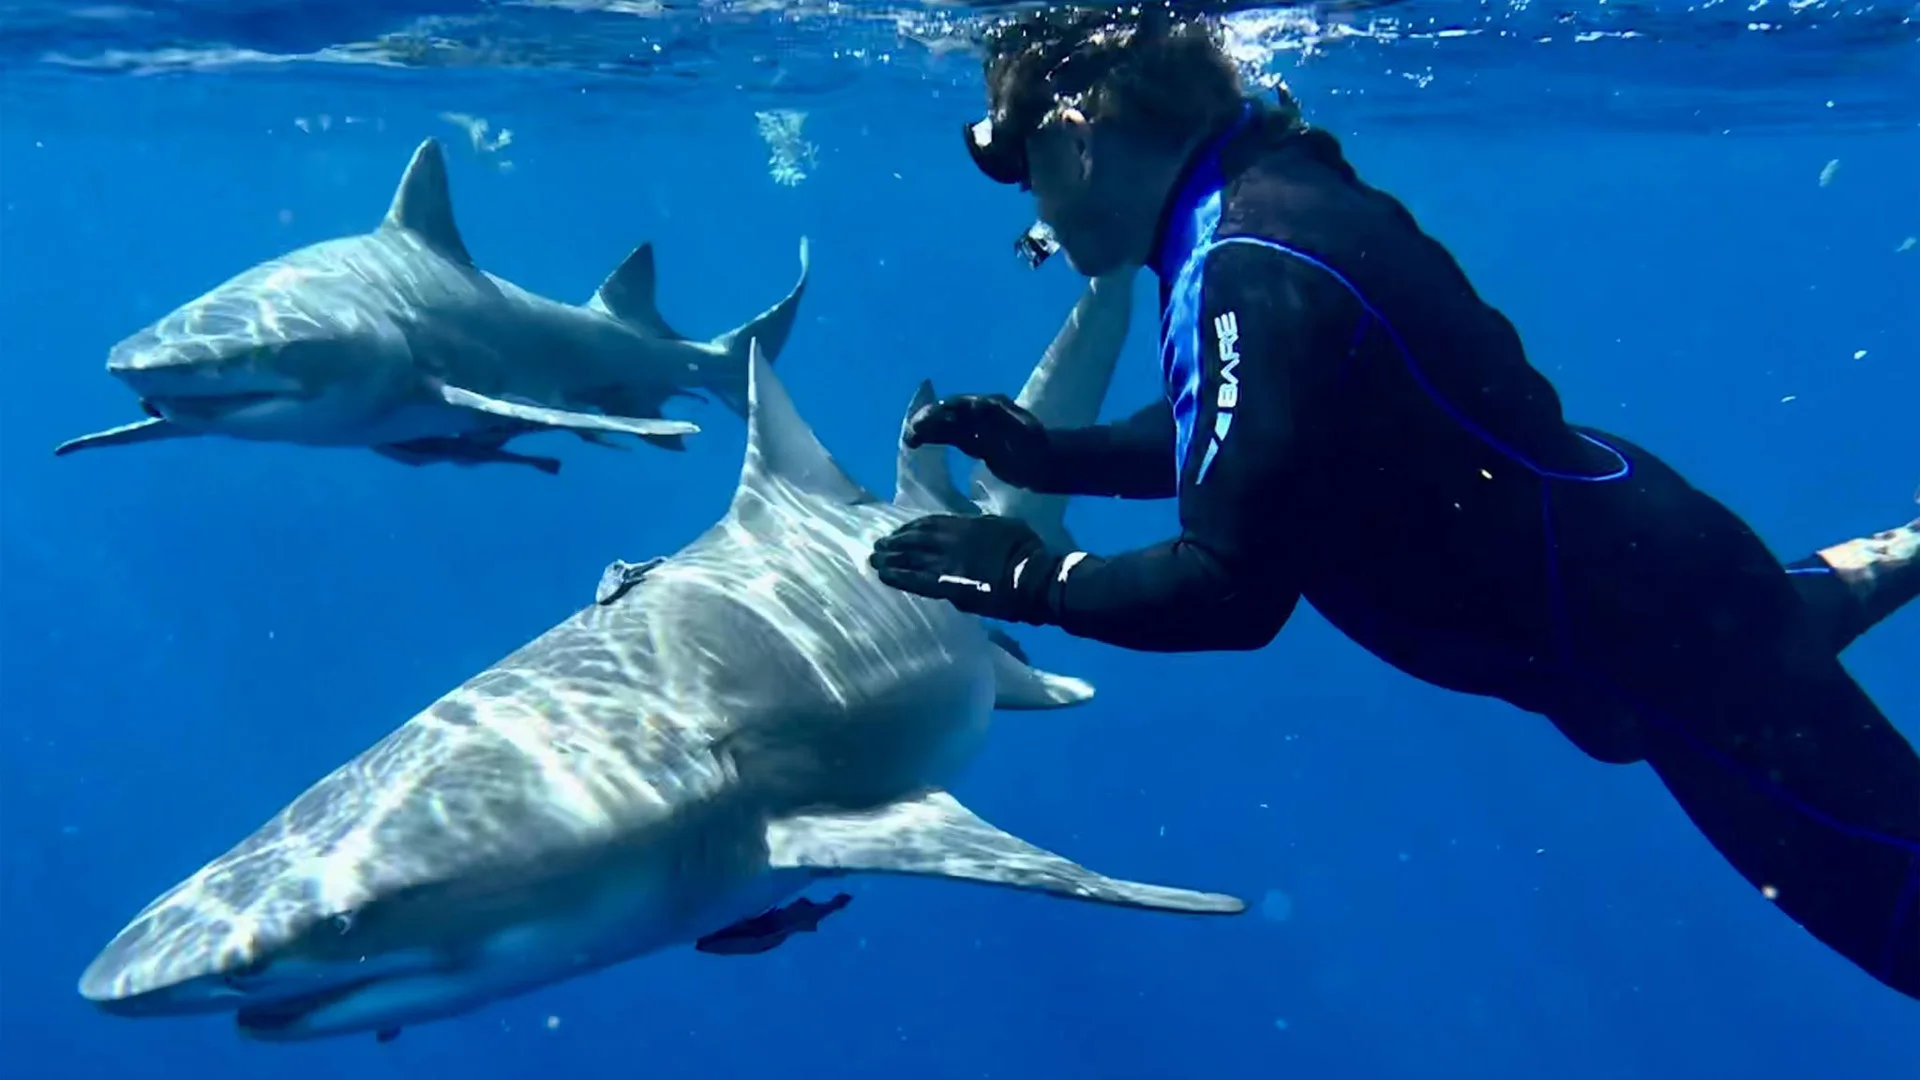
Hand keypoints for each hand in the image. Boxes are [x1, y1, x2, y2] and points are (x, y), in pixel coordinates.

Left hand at [869, 513, 1059, 623]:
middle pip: (915, 540)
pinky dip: (899, 578)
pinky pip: (917, 581)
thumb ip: (982, 527)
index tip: (898, 532)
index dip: (911, 528)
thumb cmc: (1027, 551)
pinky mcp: (947, 586)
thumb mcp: (1004, 525)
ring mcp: (947, 564)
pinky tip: (885, 576)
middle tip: (878, 545)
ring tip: (875, 560)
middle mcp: (951, 541)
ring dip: (891, 559)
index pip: (930, 524)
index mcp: (966, 525)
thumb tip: (970, 531)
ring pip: (911, 559)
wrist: (1033, 578)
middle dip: (895, 542)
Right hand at [903, 394, 1049, 489]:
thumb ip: (999, 419)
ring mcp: (978, 427)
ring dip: (928, 429)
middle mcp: (982, 413)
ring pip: (947, 425)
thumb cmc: (1036, 448)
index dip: (942, 412)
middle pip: (950, 412)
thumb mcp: (1022, 433)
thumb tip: (974, 406)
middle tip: (912, 431)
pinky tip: (918, 442)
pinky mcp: (976, 442)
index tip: (925, 421)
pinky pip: (951, 437)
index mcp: (991, 406)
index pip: (961, 405)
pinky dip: (934, 437)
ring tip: (909, 438)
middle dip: (930, 419)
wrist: (1046, 464)